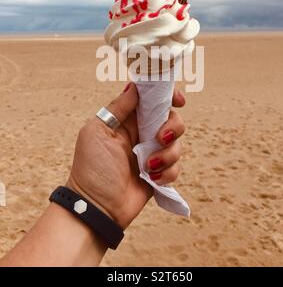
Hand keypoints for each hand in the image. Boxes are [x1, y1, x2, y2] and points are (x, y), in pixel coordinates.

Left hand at [67, 83, 185, 228]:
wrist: (96, 207)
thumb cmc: (92, 168)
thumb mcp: (98, 131)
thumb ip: (118, 107)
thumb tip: (135, 86)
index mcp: (126, 120)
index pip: (152, 100)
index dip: (168, 96)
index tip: (179, 100)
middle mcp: (141, 134)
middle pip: (171, 119)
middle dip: (172, 127)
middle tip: (160, 139)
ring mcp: (151, 154)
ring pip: (176, 144)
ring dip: (167, 155)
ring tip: (148, 167)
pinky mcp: (159, 174)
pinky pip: (176, 167)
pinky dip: (167, 173)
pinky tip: (151, 179)